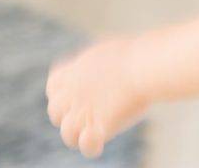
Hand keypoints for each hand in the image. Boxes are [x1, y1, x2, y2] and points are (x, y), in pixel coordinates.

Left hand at [46, 34, 150, 158]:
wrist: (144, 67)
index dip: (63, 92)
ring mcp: (82, 112)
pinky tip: (100, 143)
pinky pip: (87, 146)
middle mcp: (72, 93)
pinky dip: (91, 147)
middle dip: (67, 114)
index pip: (54, 85)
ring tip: (96, 131)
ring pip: (67, 132)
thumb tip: (104, 65)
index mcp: (74, 71)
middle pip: (55, 111)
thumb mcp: (109, 51)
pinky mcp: (97, 127)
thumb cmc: (136, 54)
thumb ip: (98, 63)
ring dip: (78, 134)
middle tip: (89, 113)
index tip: (79, 93)